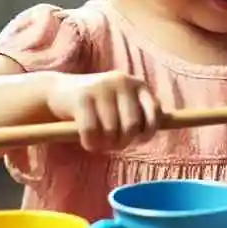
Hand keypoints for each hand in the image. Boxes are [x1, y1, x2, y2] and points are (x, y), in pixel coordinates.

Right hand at [45, 71, 160, 151]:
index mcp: (137, 85)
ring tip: (100, 143)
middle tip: (113, 145)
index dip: (148, 132)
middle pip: (132, 126)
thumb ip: (141, 113)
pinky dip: (90, 144)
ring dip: (105, 145)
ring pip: (111, 131)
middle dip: (123, 142)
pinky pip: (91, 132)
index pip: (154, 113)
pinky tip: (87, 142)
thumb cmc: (98, 105)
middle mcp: (122, 82)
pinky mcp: (81, 97)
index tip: (138, 140)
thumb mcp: (123, 103)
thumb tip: (167, 124)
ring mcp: (101, 88)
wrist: (59, 91)